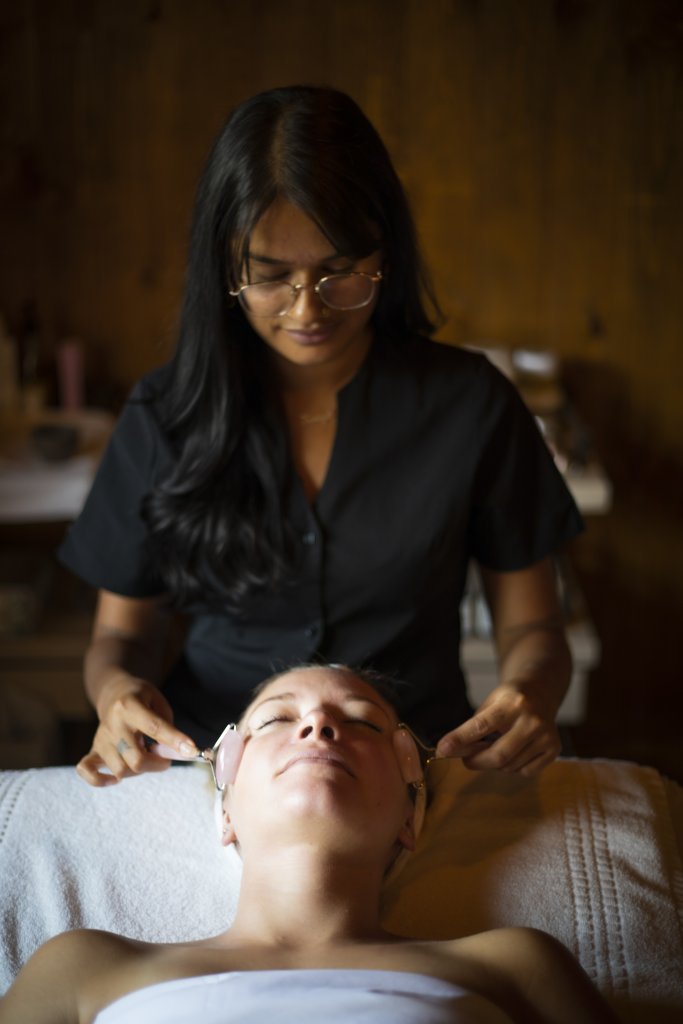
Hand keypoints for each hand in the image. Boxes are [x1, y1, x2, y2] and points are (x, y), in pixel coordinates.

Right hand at [76, 672, 197, 786]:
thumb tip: (178, 752)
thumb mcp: (158, 700)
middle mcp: (113, 724)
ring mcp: (101, 739)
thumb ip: (167, 726)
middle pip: (136, 758)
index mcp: (130, 706)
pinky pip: (86, 771)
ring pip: (120, 769)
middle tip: (165, 758)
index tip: (191, 750)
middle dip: (158, 764)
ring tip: (145, 756)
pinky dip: (100, 780)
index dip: (174, 741)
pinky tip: (115, 778)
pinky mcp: (93, 749)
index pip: (154, 727)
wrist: (113, 692)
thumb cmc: (141, 698)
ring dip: (140, 770)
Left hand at [435, 684, 561, 775]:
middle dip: (476, 761)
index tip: (442, 750)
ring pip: (510, 766)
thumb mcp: (489, 704)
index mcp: (513, 703)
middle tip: (466, 759)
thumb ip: (471, 728)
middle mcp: (532, 720)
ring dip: (495, 763)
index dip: (460, 739)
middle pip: (499, 755)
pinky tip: (515, 751)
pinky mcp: (554, 749)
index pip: (482, 725)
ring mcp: (546, 736)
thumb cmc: (509, 700)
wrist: (541, 692)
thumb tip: (450, 752)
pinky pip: (525, 771)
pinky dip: (513, 767)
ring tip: (496, 746)